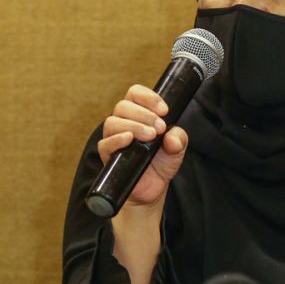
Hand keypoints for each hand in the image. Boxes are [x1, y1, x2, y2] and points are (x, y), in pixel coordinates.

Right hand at [97, 84, 188, 208]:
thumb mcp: (178, 148)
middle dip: (144, 114)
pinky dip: (117, 139)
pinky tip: (129, 140)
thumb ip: (179, 138)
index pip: (135, 94)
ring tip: (150, 136)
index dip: (148, 97)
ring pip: (113, 121)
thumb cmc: (161, 164)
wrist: (153, 190)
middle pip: (123, 105)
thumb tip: (172, 137)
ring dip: (133, 125)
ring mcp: (114, 138)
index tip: (164, 110)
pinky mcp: (108, 155)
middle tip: (160, 128)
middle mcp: (123, 123)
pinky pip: (105, 143)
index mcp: (139, 114)